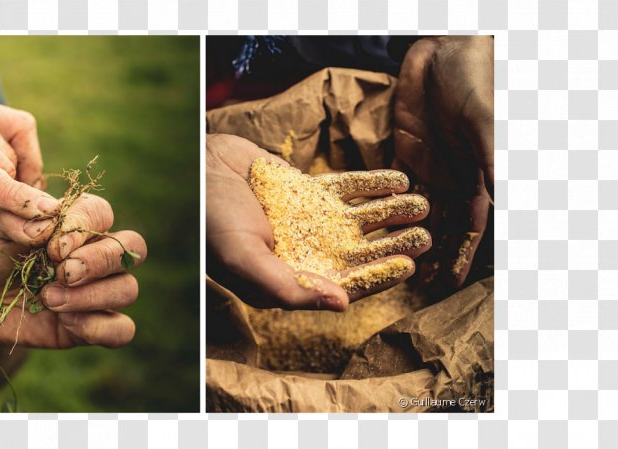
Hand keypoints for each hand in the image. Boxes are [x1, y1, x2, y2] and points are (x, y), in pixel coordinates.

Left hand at [0, 193, 145, 392]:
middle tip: (64, 272)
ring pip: (128, 289)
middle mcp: (98, 254)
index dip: (83, 227)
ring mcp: (100, 290)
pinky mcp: (94, 325)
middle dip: (99, 260)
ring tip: (50, 299)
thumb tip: (46, 225)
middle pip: (132, 248)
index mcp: (78, 222)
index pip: (101, 213)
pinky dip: (99, 327)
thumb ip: (13, 217)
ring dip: (92, 296)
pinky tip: (66, 322)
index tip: (52, 246)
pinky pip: (121, 329)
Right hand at [207, 134, 430, 311]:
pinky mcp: (309, 190)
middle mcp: (308, 251)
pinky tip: (399, 181)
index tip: (408, 266)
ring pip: (361, 219)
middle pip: (361, 252)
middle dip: (394, 244)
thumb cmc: (213, 222)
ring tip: (423, 205)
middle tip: (427, 236)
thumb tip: (342, 304)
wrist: (197, 171)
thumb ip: (289, 287)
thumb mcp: (245, 260)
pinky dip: (374, 184)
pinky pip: (349, 188)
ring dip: (392, 213)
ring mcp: (310, 219)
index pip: (345, 283)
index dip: (377, 277)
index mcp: (294, 275)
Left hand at [393, 36, 492, 287]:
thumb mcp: (487, 127)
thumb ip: (490, 164)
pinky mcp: (405, 148)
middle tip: (415, 282)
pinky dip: (386, 204)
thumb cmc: (478, 84)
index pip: (469, 225)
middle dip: (430, 251)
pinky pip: (394, 183)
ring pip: (416, 209)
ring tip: (391, 259)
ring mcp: (429, 163)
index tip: (449, 281)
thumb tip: (495, 203)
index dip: (460, 253)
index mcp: (478, 175)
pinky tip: (374, 225)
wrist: (448, 50)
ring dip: (405, 234)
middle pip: (441, 223)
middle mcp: (454, 175)